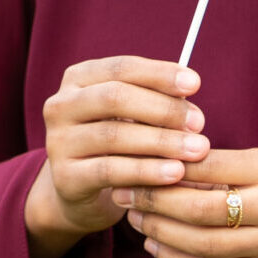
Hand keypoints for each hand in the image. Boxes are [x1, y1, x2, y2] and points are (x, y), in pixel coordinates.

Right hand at [25, 55, 210, 257]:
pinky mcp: (65, 177)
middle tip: (199, 123)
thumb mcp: (131, 114)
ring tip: (196, 149)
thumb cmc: (116, 142)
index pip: (121, 67)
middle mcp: (61, 105)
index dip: (159, 74)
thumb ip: (156, 100)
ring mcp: (58, 142)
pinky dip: (147, 171)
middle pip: (115, 98)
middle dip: (163, 109)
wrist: (79, 190)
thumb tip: (191, 97)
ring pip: (114, 136)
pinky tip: (175, 173)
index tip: (195, 84)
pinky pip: (110, 171)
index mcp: (78, 78)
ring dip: (162, 142)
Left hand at [122, 147, 257, 257]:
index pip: (210, 166)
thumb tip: (156, 162)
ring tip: (137, 222)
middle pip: (203, 209)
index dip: (167, 167)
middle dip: (156, 203)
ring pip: (205, 245)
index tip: (133, 164)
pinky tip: (157, 249)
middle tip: (126, 196)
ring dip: (162, 234)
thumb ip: (215, 163)